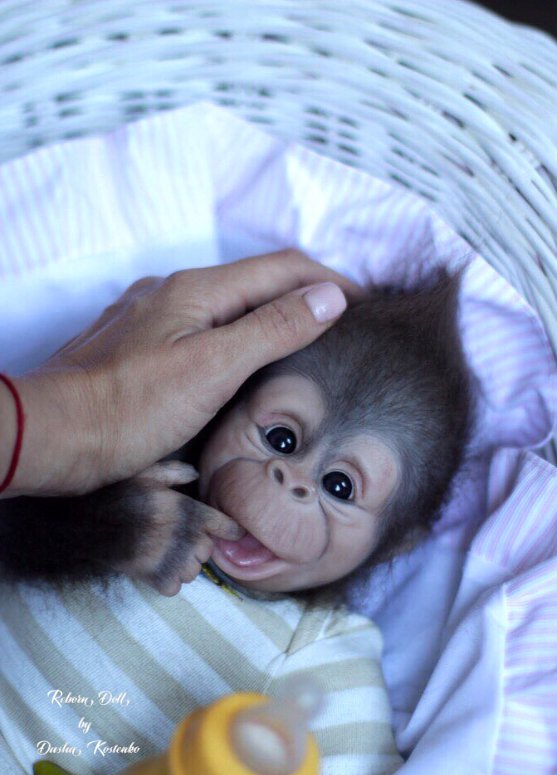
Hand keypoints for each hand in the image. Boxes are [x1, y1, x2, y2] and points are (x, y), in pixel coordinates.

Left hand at [5, 250, 354, 496]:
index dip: (331, 281)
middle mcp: (175, 293)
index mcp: (198, 291)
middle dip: (305, 295)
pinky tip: (242, 361)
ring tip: (305, 343)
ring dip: (272, 315)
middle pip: (257, 283)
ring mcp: (154, 318)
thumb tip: (328, 297)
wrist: (55, 435)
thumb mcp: (213, 368)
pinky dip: (237, 336)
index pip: (283, 268)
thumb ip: (272, 328)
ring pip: (228, 306)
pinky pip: (202, 327)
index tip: (367, 305)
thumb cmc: (129, 408)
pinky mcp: (140, 345)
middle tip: (344, 325)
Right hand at [117, 461, 242, 595]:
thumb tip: (195, 473)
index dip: (229, 529)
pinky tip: (156, 568)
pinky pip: (174, 587)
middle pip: (207, 550)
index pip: (224, 526)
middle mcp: (184, 536)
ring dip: (184, 564)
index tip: (230, 531)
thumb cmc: (117, 493)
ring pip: (193, 571)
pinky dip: (168, 581)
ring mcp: (170, 559)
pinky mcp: (154, 577)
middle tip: (179, 538)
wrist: (86, 522)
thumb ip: (174, 472)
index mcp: (187, 510)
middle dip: (197, 545)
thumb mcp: (146, 472)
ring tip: (167, 554)